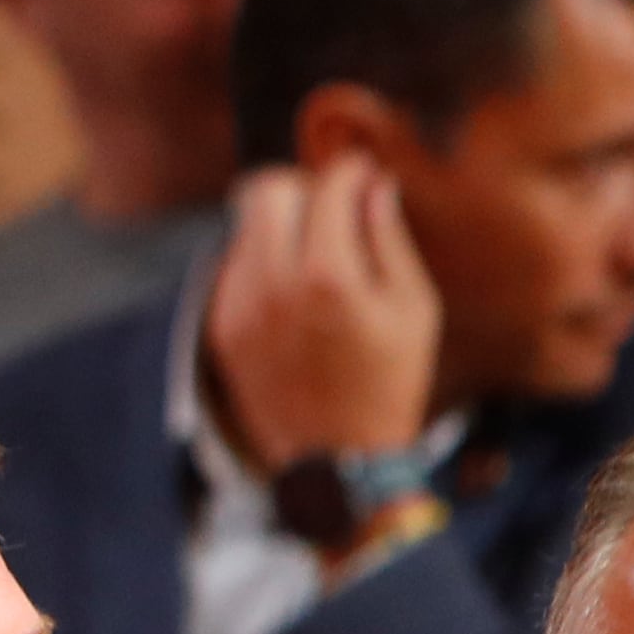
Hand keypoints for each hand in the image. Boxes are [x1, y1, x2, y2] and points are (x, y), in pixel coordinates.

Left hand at [202, 157, 440, 472]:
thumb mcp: (414, 308)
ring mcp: (237, 305)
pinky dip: (261, 263)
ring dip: (279, 225)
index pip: (328, 184)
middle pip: (265, 188)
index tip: (365, 181)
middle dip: (301, 188)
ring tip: (315, 255)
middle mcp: (271, 284)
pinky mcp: (220, 325)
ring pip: (244, 225)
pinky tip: (293, 293)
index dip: (352, 174)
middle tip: (331, 211)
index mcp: (328, 276)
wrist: (337, 460)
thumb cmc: (389, 380)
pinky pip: (234, 266)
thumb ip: (389, 238)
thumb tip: (372, 184)